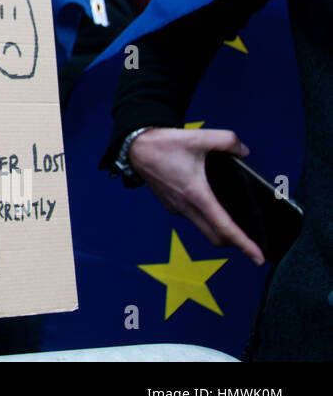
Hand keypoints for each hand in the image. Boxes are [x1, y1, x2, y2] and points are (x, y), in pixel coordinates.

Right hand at [129, 126, 264, 265]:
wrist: (136, 146)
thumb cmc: (164, 143)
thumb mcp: (200, 137)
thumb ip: (228, 141)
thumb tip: (244, 152)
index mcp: (196, 194)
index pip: (224, 227)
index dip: (244, 244)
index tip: (259, 259)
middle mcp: (185, 207)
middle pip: (215, 237)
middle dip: (235, 242)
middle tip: (251, 238)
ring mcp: (176, 208)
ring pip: (203, 228)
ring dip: (219, 228)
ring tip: (232, 216)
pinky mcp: (170, 205)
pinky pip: (192, 218)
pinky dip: (205, 217)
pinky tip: (210, 201)